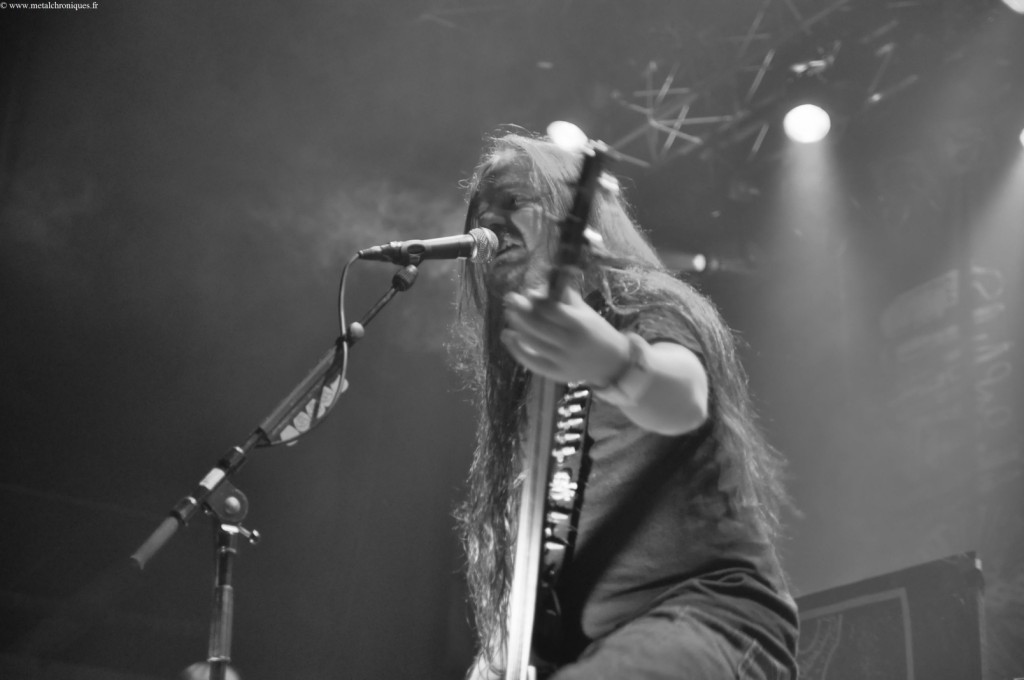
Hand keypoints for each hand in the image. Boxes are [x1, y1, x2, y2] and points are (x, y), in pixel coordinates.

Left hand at [501, 287, 629, 385]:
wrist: (613, 363)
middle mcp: (570, 343)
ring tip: (509, 315)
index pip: (551, 310)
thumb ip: (565, 299)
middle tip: (510, 298)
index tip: (527, 293)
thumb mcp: (585, 312)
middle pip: (538, 326)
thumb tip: (542, 286)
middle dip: (520, 310)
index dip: (536, 300)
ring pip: (532, 343)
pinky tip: (508, 337)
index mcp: (580, 324)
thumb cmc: (596, 332)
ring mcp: (562, 360)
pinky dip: (516, 349)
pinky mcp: (556, 374)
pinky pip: (532, 362)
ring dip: (517, 327)